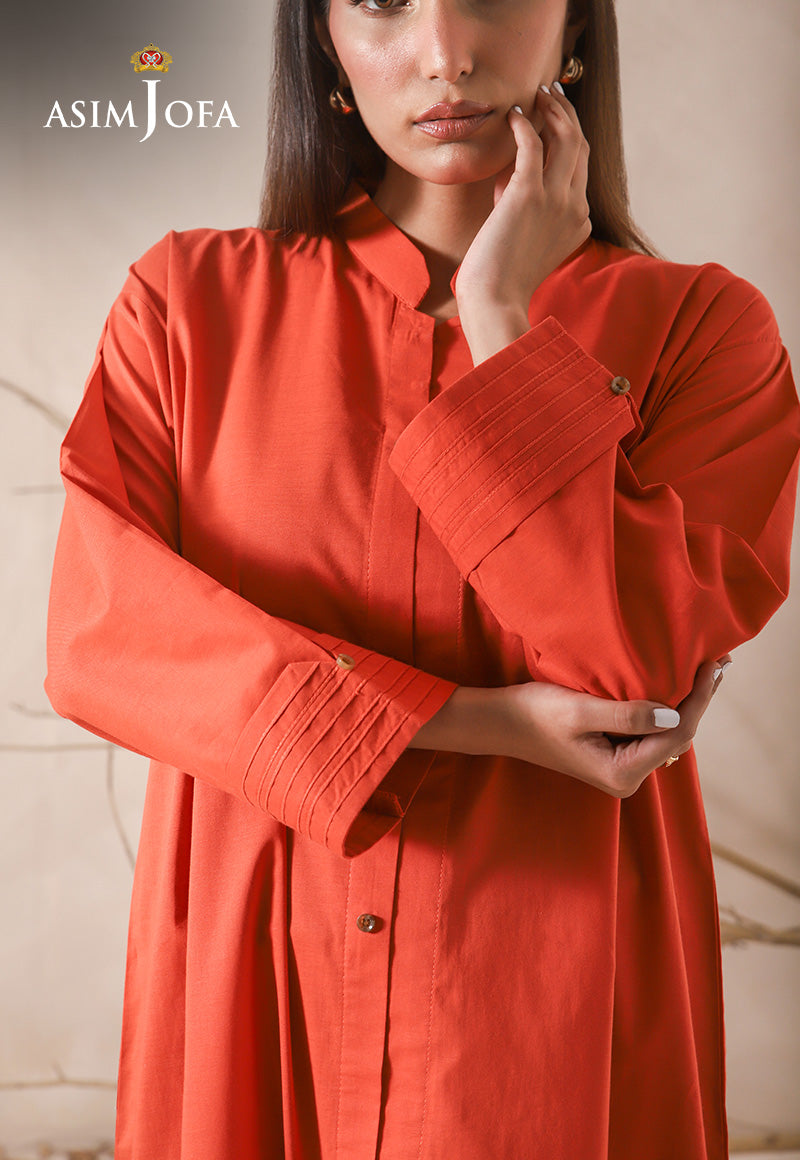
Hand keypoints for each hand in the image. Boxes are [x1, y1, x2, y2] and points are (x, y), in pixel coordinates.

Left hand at [455, 84, 591, 365]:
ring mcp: (555, 200)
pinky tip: (514, 115)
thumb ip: (522, 210)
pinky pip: (533, 145)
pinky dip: (525, 125)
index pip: (581, 169)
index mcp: (579, 222)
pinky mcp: (529, 195)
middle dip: (568, 114)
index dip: (571, 137)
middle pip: (580, 147)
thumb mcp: (523, 240)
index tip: (557, 117)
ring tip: (538, 94)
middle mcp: (575, 208)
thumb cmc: (502, 280)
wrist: (496, 300)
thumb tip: (506, 181)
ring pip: (566, 139)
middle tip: (552, 93)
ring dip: (554, 110)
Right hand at [499, 658, 730, 796]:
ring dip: (684, 701)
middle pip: (678, 736)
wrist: (500, 723)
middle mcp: (627, 777)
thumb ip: (628, 715)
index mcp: (623, 772)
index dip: (699, 698)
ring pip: (667, 733)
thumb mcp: (580, 710)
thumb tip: (672, 712)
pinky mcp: (614, 754)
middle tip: (719, 662)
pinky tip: (674, 683)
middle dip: (698, 699)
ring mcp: (621, 767)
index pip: (677, 733)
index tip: (712, 664)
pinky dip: (665, 706)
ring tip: (704, 669)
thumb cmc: (534, 714)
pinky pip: (651, 731)